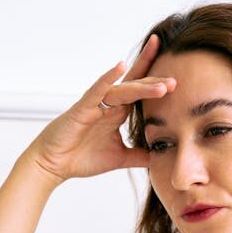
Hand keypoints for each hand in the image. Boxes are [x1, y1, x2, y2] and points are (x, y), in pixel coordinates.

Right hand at [20, 34, 175, 181]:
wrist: (54, 165)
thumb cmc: (81, 158)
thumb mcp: (119, 158)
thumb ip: (139, 155)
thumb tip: (160, 156)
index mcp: (117, 113)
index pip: (141, 94)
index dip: (156, 84)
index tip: (177, 77)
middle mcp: (108, 105)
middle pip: (135, 87)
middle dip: (155, 83)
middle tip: (176, 80)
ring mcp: (95, 105)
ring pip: (123, 90)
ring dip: (142, 87)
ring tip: (163, 86)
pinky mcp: (82, 108)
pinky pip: (97, 90)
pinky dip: (108, 78)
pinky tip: (120, 66)